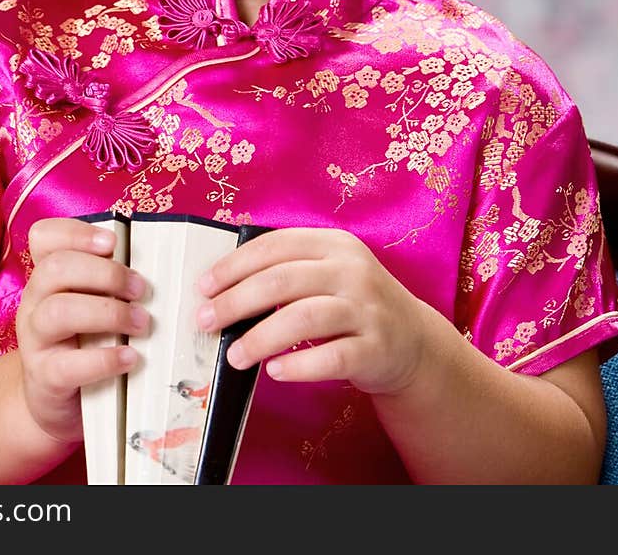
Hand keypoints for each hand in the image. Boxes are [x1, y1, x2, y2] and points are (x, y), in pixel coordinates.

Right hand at [15, 217, 148, 442]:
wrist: (54, 401)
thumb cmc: (83, 342)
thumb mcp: (90, 304)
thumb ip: (110, 283)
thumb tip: (158, 265)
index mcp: (47, 276)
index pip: (44, 237)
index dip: (76, 233)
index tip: (113, 242)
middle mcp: (34, 301)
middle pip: (56, 269)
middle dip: (105, 273)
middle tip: (141, 289)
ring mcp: (35, 339)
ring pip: (58, 311)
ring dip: (108, 312)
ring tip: (141, 322)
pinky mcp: (44, 377)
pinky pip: (68, 365)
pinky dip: (104, 359)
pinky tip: (129, 357)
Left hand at [196, 227, 429, 394]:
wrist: (413, 341)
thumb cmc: (354, 305)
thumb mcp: (328, 274)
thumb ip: (288, 271)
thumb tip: (222, 289)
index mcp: (334, 244)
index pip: (275, 245)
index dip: (234, 265)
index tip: (204, 286)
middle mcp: (352, 271)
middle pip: (282, 280)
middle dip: (235, 301)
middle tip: (205, 321)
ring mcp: (367, 309)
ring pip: (304, 318)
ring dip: (260, 338)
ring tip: (233, 355)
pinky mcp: (376, 348)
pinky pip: (332, 357)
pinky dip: (299, 365)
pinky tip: (275, 372)